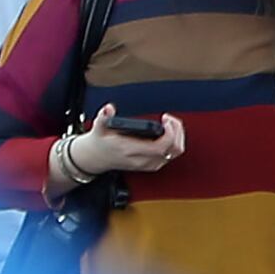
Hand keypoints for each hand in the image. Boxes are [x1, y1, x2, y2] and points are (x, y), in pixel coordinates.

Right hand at [62, 104, 185, 180]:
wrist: (96, 158)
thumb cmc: (100, 143)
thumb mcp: (99, 128)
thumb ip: (103, 117)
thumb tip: (108, 109)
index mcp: (130, 150)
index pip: (159, 147)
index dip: (169, 133)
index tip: (166, 119)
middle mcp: (142, 160)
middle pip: (172, 150)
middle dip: (177, 132)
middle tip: (170, 119)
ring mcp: (149, 164)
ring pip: (175, 153)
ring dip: (178, 136)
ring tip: (171, 123)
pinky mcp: (152, 164)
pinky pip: (171, 155)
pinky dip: (175, 142)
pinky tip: (169, 131)